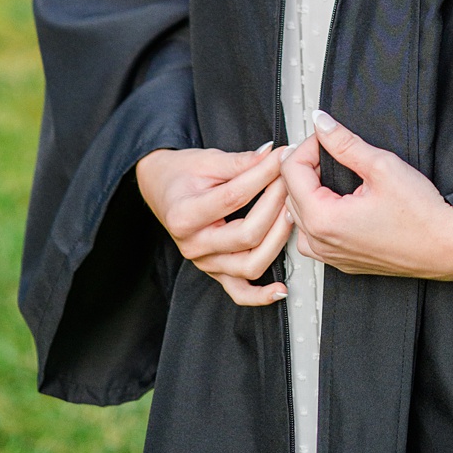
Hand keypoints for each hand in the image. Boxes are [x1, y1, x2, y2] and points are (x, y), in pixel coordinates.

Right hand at [136, 145, 292, 306]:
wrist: (161, 188)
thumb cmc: (180, 174)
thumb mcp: (207, 161)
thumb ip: (240, 162)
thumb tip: (272, 156)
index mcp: (184, 215)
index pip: (234, 197)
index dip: (263, 176)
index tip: (281, 159)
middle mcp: (193, 244)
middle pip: (247, 234)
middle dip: (275, 204)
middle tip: (290, 182)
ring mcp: (205, 262)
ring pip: (250, 264)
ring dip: (278, 240)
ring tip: (290, 214)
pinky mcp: (215, 272)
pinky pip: (239, 292)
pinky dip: (261, 295)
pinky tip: (280, 289)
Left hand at [281, 111, 452, 281]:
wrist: (449, 248)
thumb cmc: (423, 216)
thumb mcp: (382, 166)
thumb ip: (344, 143)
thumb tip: (321, 123)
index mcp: (324, 219)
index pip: (291, 170)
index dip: (308, 145)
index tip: (326, 137)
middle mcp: (321, 242)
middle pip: (290, 192)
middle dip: (306, 166)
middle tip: (331, 150)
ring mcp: (331, 256)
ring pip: (298, 215)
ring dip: (308, 191)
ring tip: (330, 175)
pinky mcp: (343, 262)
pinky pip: (313, 235)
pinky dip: (317, 215)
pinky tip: (336, 202)